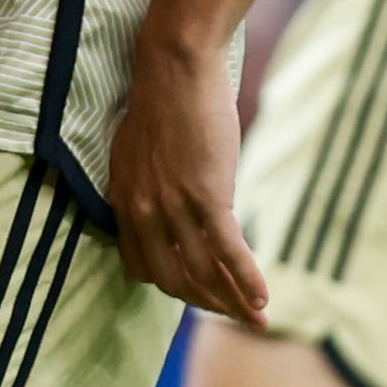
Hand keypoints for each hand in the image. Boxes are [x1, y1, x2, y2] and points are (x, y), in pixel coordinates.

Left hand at [104, 35, 275, 323]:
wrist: (175, 66)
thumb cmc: (162, 102)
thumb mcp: (136, 153)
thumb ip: (142, 188)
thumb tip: (160, 210)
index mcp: (123, 202)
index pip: (143, 268)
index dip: (173, 287)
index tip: (196, 294)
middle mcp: (142, 212)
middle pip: (174, 280)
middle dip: (206, 304)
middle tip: (232, 315)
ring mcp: (173, 206)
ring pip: (203, 273)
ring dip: (231, 303)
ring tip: (255, 320)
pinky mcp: (206, 195)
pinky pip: (228, 251)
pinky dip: (247, 280)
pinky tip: (263, 298)